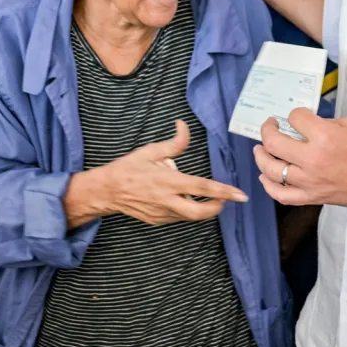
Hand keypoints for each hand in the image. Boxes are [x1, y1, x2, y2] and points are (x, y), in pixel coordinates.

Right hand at [95, 120, 247, 224]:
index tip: (240, 195)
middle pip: (200, 212)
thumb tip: (184, 126)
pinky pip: (178, 217)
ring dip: (204, 209)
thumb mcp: (150, 151)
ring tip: (212, 199)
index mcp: (168, 181)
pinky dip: (188, 210)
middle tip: (228, 200)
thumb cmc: (128, 168)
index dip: (223, 192)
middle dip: (218, 208)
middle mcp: (167, 200)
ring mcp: (161, 214)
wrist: (106, 191)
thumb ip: (173, 143)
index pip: (202, 187)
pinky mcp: (157, 221)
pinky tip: (188, 200)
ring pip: (190, 216)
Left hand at [252, 109, 346, 206]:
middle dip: (268, 130)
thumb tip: (304, 126)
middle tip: (270, 126)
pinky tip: (265, 177)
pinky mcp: (313, 197)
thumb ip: (324, 124)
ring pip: (272, 171)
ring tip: (260, 150)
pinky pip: (283, 196)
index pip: (295, 118)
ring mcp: (311, 182)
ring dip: (262, 157)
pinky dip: (269, 187)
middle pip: (274, 144)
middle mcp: (313, 160)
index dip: (295, 114)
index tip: (299, 116)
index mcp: (325, 137)